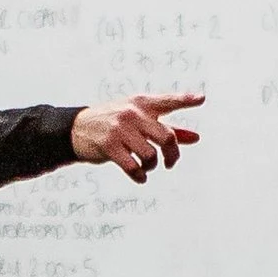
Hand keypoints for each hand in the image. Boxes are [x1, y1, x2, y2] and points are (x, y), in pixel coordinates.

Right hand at [71, 91, 204, 181]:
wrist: (76, 129)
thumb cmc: (114, 124)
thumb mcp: (138, 120)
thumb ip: (167, 128)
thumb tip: (196, 138)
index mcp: (142, 103)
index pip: (168, 101)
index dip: (185, 100)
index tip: (202, 98)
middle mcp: (132, 113)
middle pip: (166, 138)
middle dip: (173, 155)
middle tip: (170, 163)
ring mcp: (120, 129)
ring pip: (151, 155)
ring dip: (152, 166)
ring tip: (147, 167)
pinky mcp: (109, 146)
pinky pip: (133, 167)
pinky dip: (140, 176)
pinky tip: (141, 178)